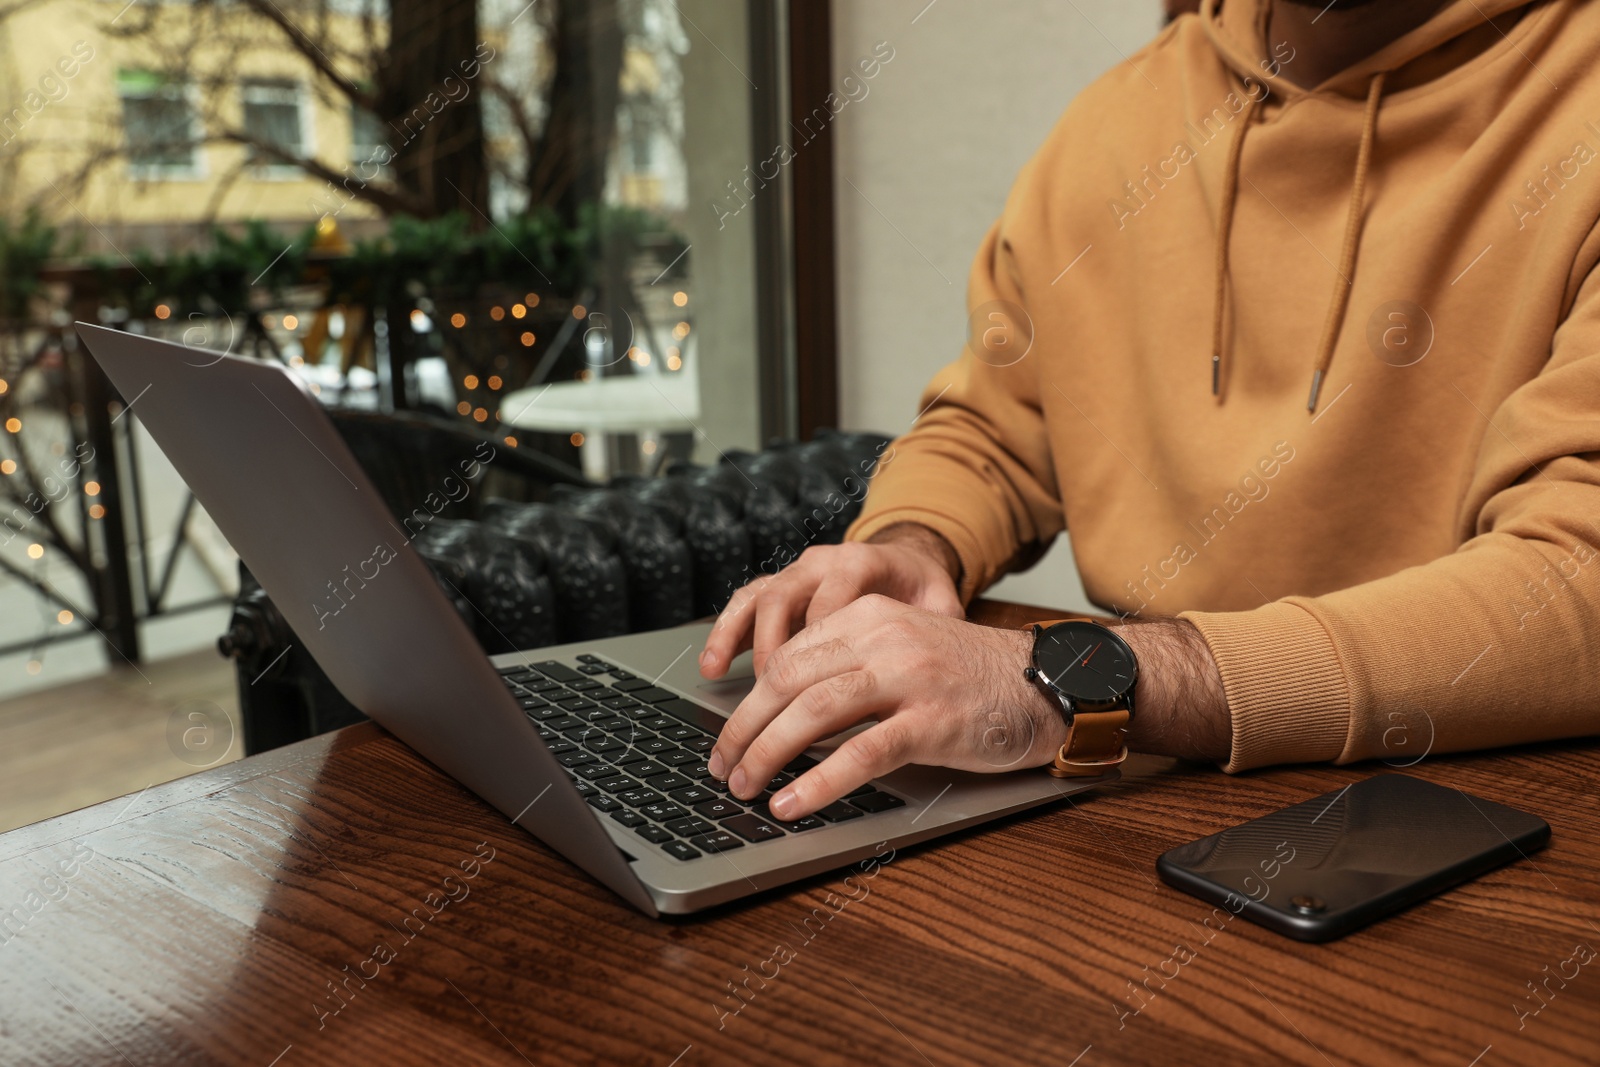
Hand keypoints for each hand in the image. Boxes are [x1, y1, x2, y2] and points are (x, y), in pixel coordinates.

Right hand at [698, 524, 962, 679]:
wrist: (909, 564)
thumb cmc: (923, 593)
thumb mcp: (940, 606)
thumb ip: (934, 631)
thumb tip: (933, 669)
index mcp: (864, 561)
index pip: (834, 595)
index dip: (819, 635)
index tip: (813, 680)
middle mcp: (824, 561)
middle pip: (786, 596)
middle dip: (770, 649)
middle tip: (765, 698)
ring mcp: (797, 573)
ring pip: (760, 598)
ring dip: (738, 639)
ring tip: (719, 677)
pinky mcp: (780, 587)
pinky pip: (745, 603)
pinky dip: (726, 633)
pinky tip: (712, 667)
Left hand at [707, 604, 1232, 819]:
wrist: (1051, 684)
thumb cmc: (973, 678)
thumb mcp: (906, 650)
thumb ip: (851, 665)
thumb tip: (783, 711)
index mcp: (871, 615)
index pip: (788, 654)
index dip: (749, 698)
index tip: (728, 735)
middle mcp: (885, 638)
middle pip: (790, 681)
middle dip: (745, 729)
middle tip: (720, 767)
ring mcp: (910, 679)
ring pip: (814, 713)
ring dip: (768, 753)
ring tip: (742, 787)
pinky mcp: (932, 722)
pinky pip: (860, 753)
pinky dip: (817, 782)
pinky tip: (791, 804)